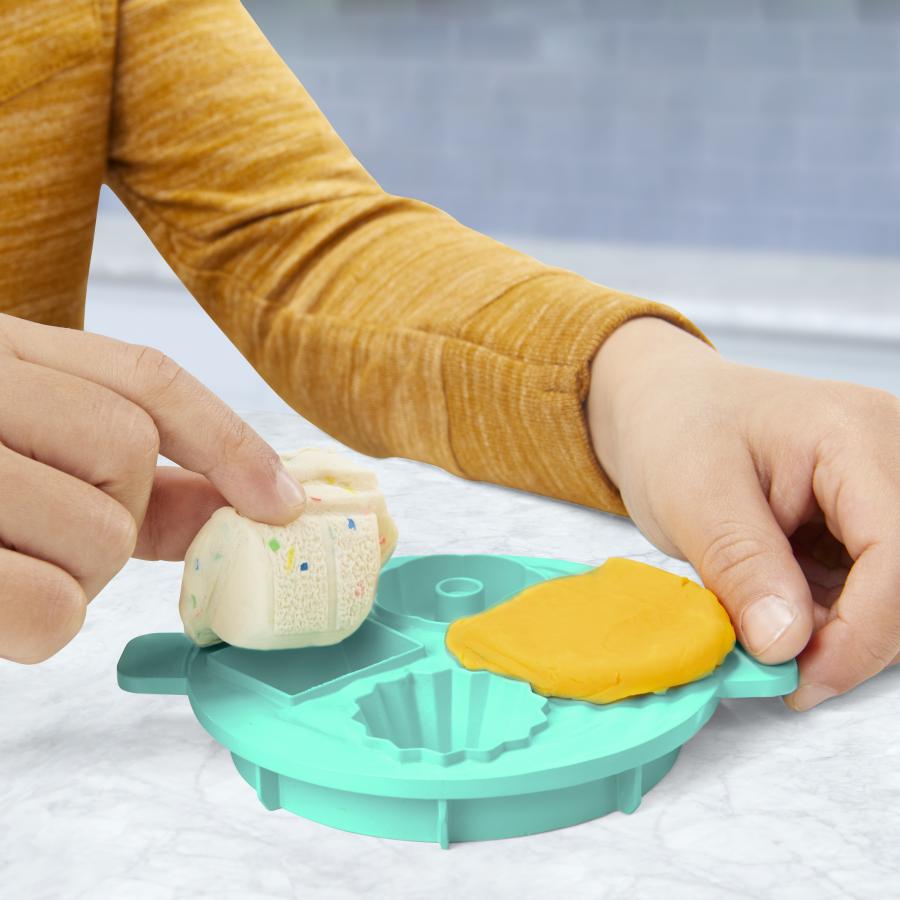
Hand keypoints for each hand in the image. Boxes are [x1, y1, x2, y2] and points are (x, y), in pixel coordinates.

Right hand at [0, 313, 305, 663]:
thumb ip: (117, 461)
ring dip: (73, 574)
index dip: (226, 438)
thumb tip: (239, 500)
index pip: (141, 378)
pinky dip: (37, 623)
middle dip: (116, 516)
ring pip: (96, 534)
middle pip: (126, 454)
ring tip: (4, 563)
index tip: (280, 497)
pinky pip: (44, 607)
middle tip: (49, 532)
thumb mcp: (16, 436)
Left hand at [586, 316, 899, 710]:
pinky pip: (873, 586)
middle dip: (854, 636)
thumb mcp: (691, 496)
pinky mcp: (867, 518)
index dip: (861, 631)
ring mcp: (883, 489)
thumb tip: (786, 646)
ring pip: (895, 590)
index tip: (802, 679)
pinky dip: (832, 616)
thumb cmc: (674, 431)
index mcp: (852, 436)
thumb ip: (741, 566)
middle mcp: (888, 456)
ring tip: (766, 624)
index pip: (895, 550)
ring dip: (841, 629)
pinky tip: (779, 608)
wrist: (666, 408)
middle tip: (783, 667)